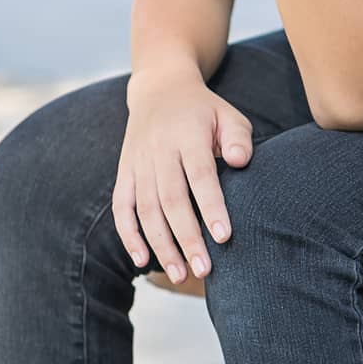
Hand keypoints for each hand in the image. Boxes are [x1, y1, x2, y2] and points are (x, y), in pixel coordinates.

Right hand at [113, 65, 254, 283]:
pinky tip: (142, 261)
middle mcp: (159, 148)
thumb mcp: (228, 114)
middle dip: (186, 237)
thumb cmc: (204, 111)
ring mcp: (138, 161)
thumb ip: (238, 137)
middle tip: (204, 270)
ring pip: (145, 208)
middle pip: (171, 198)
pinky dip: (128, 235)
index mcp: (188, 134)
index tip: (224, 237)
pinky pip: (121, 207)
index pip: (200, 174)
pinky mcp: (123, 172)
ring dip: (161, 244)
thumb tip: (241, 162)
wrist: (160, 89)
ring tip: (180, 274)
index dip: (211, 206)